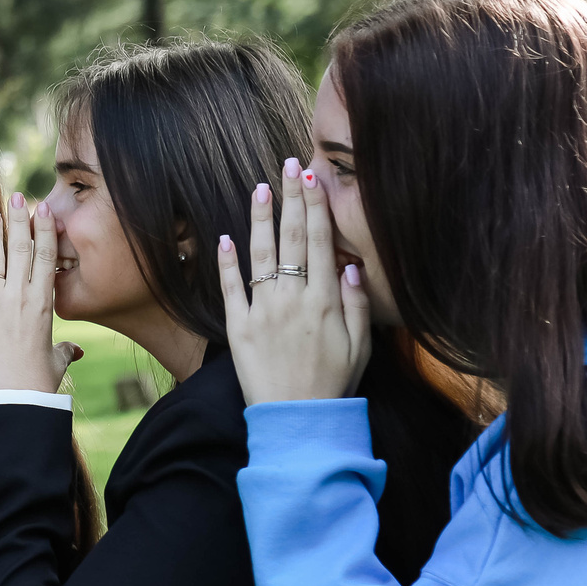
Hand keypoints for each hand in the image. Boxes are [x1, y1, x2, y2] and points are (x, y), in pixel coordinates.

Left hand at [0, 192, 78, 393]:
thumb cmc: (37, 381)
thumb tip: (75, 350)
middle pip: (22, 248)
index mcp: (44, 302)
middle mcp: (20, 296)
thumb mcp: (56, 360)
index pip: (47, 256)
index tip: (42, 208)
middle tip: (16, 196)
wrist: (12, 396)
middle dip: (19, 219)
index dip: (45, 229)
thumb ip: (64, 349)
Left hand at [219, 157, 372, 403]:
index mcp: (326, 300)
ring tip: (259, 187)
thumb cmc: (334, 382)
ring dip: (260, 218)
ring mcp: (263, 311)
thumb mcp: (361, 345)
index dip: (317, 207)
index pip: (322, 242)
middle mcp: (294, 298)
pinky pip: (230, 289)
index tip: (312, 178)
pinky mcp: (238, 327)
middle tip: (288, 165)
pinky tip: (225, 237)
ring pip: (260, 255)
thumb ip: (357, 303)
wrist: (297, 420)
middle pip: (293, 238)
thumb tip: (351, 265)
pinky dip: (226, 262)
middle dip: (291, 199)